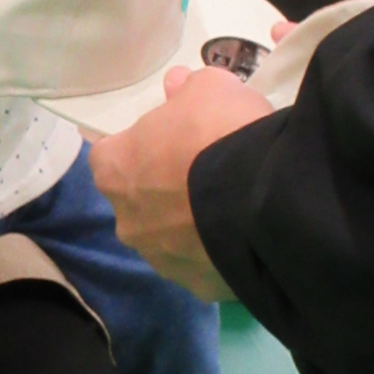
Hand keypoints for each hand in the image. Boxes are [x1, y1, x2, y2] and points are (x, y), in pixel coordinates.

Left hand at [88, 65, 271, 297]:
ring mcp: (159, 259)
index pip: (108, 155)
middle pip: (137, 200)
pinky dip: (216, 253)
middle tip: (202, 171)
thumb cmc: (220, 133)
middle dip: (163, 188)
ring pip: (168, 238)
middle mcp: (126, 220)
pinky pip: (202, 265)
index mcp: (114, 169)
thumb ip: (188, 88)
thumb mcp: (210, 88)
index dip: (137, 146)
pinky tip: (242, 235)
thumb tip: (176, 86)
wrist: (264, 200)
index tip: (166, 140)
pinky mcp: (196, 287)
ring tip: (230, 206)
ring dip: (188, 225)